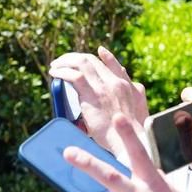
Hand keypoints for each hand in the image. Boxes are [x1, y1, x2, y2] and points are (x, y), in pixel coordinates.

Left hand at [49, 47, 148, 162]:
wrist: (127, 140)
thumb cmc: (129, 132)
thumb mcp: (136, 109)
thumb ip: (133, 96)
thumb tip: (132, 88)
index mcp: (126, 85)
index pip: (114, 65)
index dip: (105, 57)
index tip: (98, 51)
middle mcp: (115, 82)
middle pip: (92, 60)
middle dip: (75, 58)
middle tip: (62, 62)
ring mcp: (104, 87)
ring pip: (82, 63)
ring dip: (65, 62)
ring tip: (54, 66)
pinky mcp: (92, 95)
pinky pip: (74, 76)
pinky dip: (62, 72)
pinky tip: (54, 74)